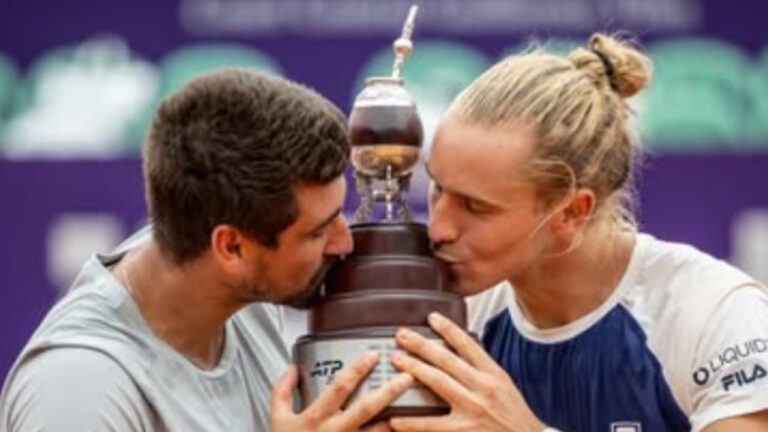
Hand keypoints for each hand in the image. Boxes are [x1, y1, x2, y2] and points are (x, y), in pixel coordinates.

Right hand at [270, 352, 413, 431]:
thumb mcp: (276, 418)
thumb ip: (282, 391)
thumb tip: (292, 368)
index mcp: (315, 417)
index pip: (340, 387)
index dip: (357, 370)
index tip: (373, 355)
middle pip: (366, 409)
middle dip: (389, 392)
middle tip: (407, 377)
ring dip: (396, 421)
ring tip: (415, 408)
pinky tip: (402, 430)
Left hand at [389, 312, 545, 431]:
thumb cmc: (515, 418)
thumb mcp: (505, 387)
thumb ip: (483, 372)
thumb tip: (461, 354)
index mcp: (494, 374)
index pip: (468, 344)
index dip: (448, 329)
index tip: (431, 317)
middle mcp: (484, 387)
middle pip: (447, 359)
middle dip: (422, 345)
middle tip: (402, 335)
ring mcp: (473, 408)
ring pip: (438, 382)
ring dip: (414, 369)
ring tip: (396, 360)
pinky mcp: (464, 430)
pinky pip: (432, 423)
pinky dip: (412, 421)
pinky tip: (396, 417)